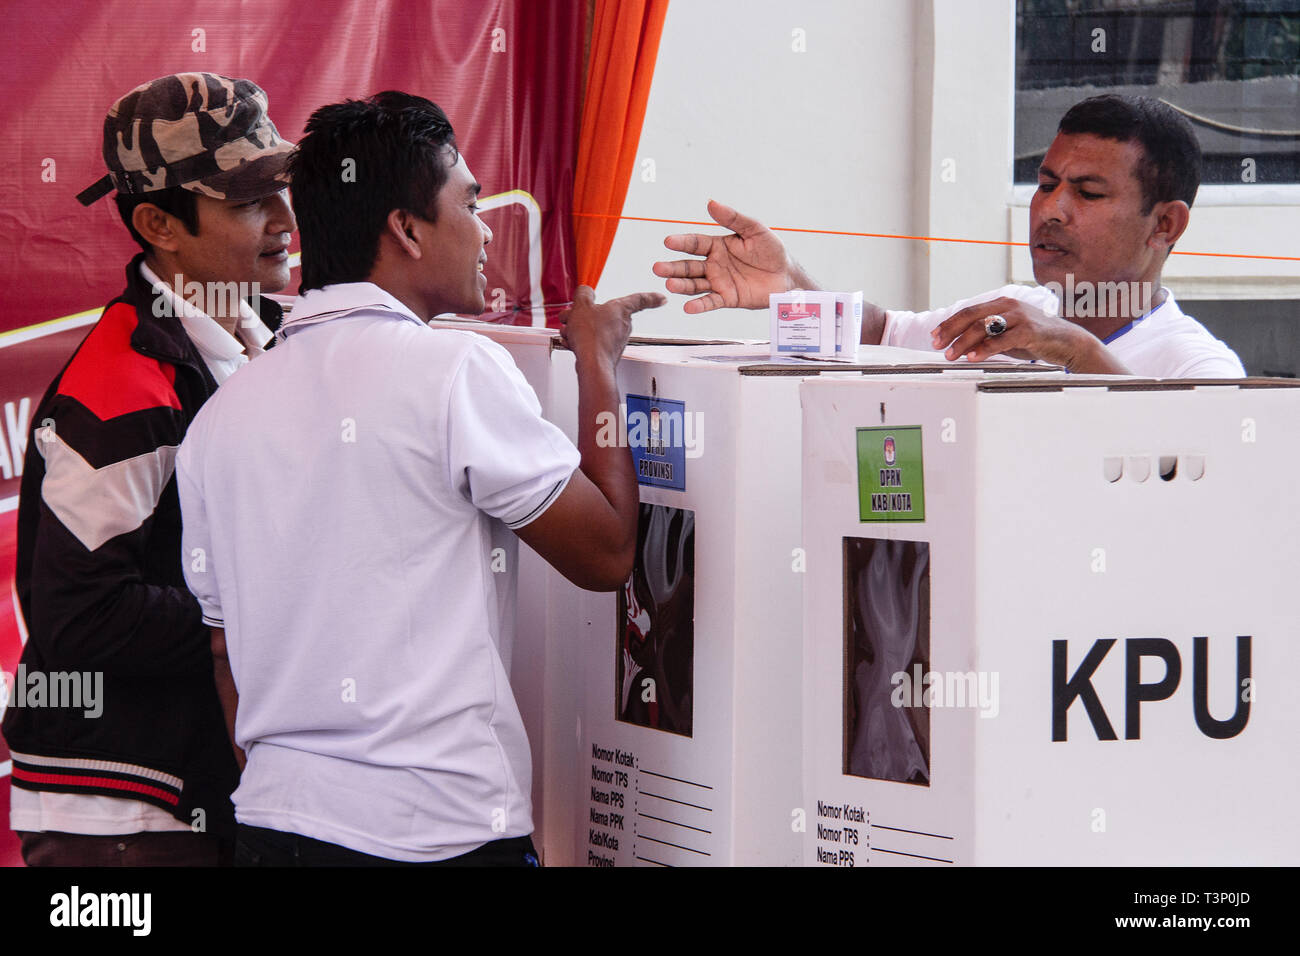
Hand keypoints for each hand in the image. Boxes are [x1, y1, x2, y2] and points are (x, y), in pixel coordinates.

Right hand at [558, 285, 664, 365]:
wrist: (591, 364)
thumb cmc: (592, 337)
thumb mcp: (582, 306)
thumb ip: (584, 294)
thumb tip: (585, 292)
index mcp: (621, 309)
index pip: (640, 299)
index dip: (651, 297)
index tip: (661, 297)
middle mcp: (622, 325)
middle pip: (604, 314)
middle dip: (585, 315)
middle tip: (573, 317)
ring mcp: (616, 340)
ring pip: (595, 328)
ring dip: (579, 329)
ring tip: (571, 332)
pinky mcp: (608, 352)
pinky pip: (592, 342)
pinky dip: (580, 341)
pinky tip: (573, 343)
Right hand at [653, 200, 808, 312]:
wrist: (787, 276)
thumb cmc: (772, 251)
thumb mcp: (754, 230)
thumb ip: (733, 218)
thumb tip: (711, 202)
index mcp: (717, 245)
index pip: (695, 243)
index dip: (681, 242)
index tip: (668, 242)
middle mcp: (714, 264)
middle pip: (688, 266)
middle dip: (673, 267)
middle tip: (658, 268)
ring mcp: (719, 282)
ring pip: (695, 284)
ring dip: (681, 285)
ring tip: (669, 285)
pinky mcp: (727, 298)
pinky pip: (710, 302)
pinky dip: (699, 305)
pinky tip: (688, 307)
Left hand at [931, 296, 1128, 373]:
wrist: (1068, 342)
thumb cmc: (1035, 338)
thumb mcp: (1006, 334)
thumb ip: (986, 335)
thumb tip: (959, 345)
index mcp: (1001, 303)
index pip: (969, 311)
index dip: (949, 323)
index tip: (935, 335)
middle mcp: (1009, 306)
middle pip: (971, 316)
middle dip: (950, 331)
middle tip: (937, 345)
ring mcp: (1019, 316)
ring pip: (983, 327)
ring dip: (963, 342)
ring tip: (950, 355)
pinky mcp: (1029, 331)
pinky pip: (1001, 339)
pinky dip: (984, 349)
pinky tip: (972, 357)